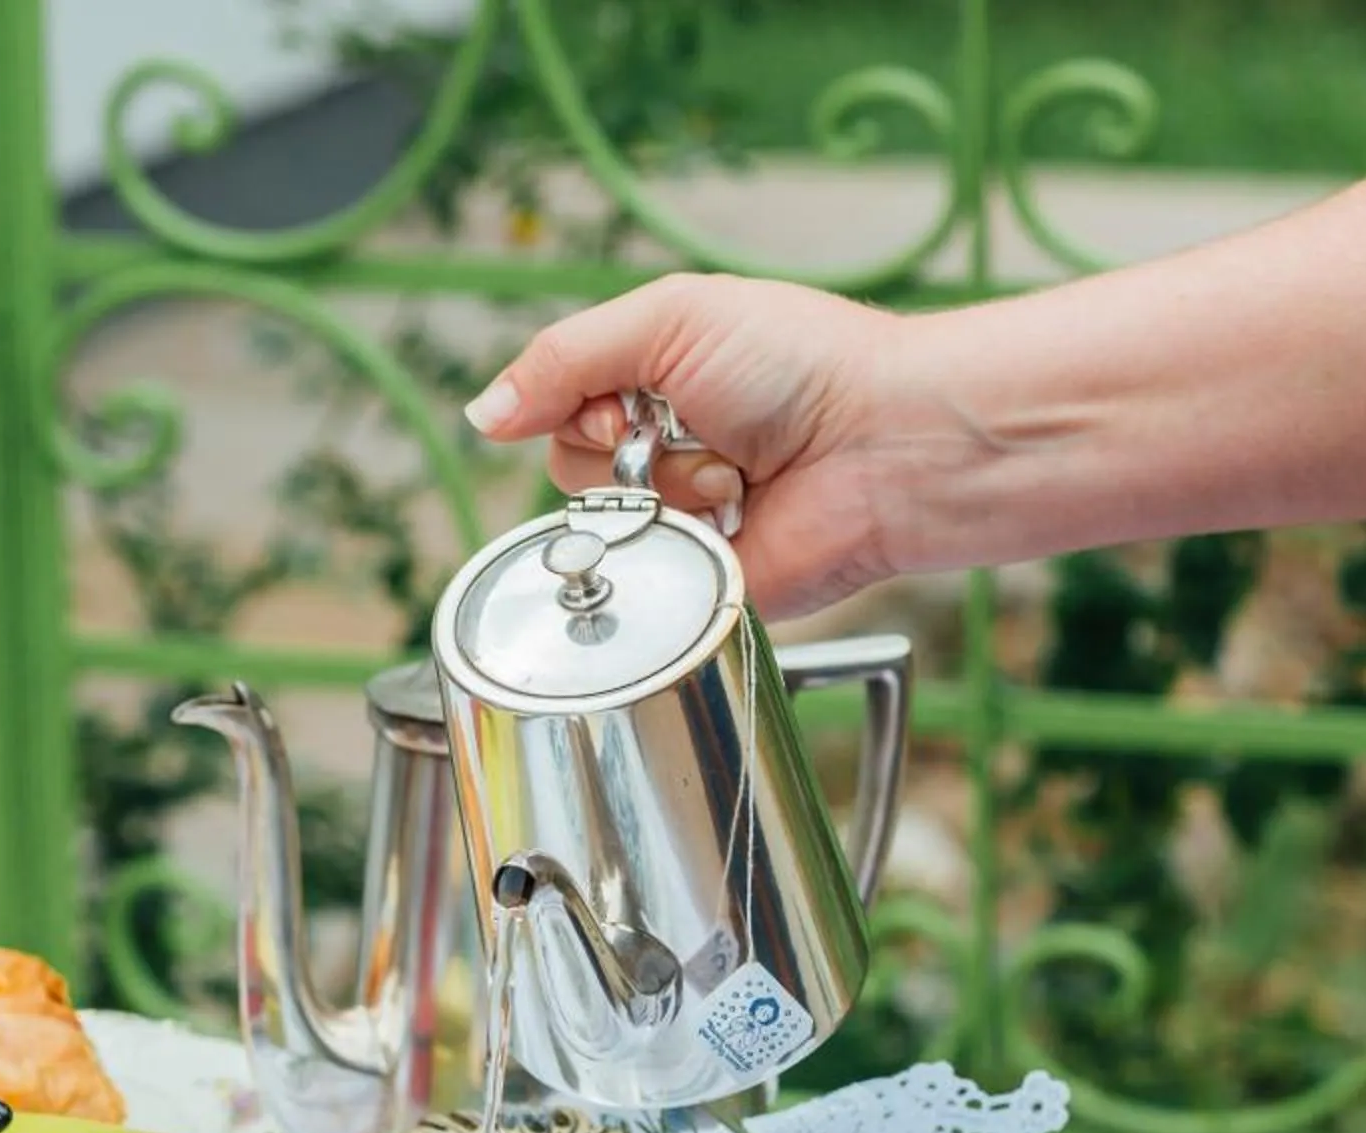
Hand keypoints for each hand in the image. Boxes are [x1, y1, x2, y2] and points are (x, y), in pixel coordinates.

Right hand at [464, 275, 958, 618]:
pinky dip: (676, 547)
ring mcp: (680, 519)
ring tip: (731, 478)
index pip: (557, 405)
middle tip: (695, 431)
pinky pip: (641, 579)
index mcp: (653, 382)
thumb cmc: (803, 365)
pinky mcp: (698, 580)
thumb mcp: (671, 320)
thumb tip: (481, 414)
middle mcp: (661, 451)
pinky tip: (730, 519)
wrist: (883, 445)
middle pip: (566, 468)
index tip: (631, 401)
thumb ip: (563, 358)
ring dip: (662, 496)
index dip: (579, 406)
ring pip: (601, 527)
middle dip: (622, 452)